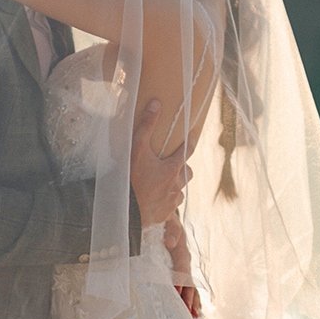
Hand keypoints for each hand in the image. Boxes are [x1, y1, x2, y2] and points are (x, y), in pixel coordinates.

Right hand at [129, 100, 189, 225]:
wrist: (126, 210)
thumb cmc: (130, 179)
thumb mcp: (136, 149)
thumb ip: (146, 126)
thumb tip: (156, 104)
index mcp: (172, 168)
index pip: (187, 151)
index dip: (190, 141)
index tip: (193, 134)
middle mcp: (176, 185)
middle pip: (187, 173)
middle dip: (182, 169)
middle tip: (172, 166)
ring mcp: (172, 201)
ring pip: (179, 191)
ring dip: (174, 187)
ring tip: (161, 186)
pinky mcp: (166, 215)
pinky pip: (172, 210)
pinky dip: (167, 206)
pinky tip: (157, 206)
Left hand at [162, 216, 201, 318]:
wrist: (167, 217)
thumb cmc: (166, 221)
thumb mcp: (168, 223)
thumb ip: (171, 231)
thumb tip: (171, 243)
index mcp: (182, 251)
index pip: (183, 270)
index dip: (181, 283)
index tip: (177, 294)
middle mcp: (185, 260)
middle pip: (189, 281)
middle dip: (190, 297)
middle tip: (190, 313)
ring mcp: (183, 265)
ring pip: (190, 285)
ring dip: (192, 300)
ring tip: (193, 315)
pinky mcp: (179, 267)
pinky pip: (186, 284)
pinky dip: (189, 295)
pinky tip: (191, 308)